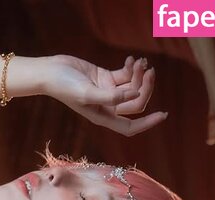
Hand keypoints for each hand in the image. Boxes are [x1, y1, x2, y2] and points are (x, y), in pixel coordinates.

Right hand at [41, 53, 166, 136]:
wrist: (51, 72)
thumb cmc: (65, 86)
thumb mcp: (87, 93)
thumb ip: (109, 97)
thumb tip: (132, 96)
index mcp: (103, 116)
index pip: (130, 126)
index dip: (147, 123)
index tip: (163, 114)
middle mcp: (107, 107)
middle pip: (136, 103)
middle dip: (145, 87)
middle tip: (149, 70)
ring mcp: (108, 93)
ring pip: (133, 88)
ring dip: (140, 74)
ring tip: (140, 61)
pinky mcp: (105, 78)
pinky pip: (126, 75)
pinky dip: (132, 67)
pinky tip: (131, 59)